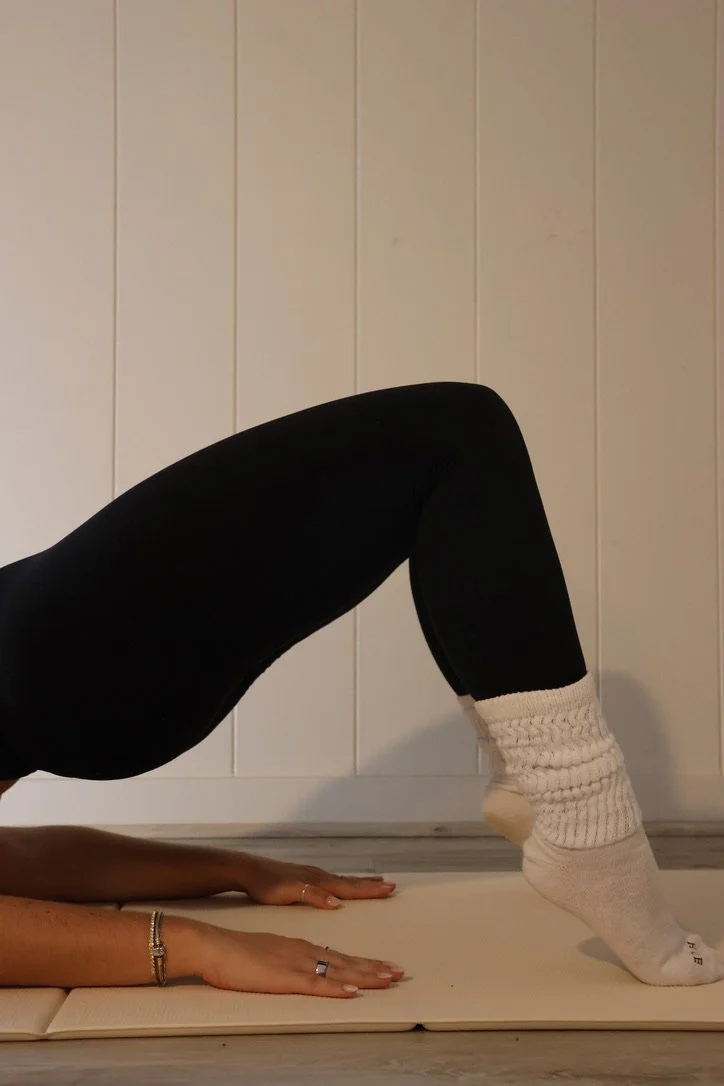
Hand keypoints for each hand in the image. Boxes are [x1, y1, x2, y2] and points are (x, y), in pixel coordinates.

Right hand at [195, 923, 404, 997]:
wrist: (215, 945)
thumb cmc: (236, 952)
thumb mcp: (269, 953)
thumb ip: (287, 961)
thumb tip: (302, 970)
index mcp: (300, 946)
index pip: (339, 956)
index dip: (364, 963)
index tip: (385, 967)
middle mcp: (304, 952)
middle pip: (346, 962)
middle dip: (374, 968)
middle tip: (399, 973)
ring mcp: (296, 964)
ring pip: (338, 972)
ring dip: (365, 977)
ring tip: (388, 980)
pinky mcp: (284, 978)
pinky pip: (316, 986)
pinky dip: (337, 990)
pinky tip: (353, 993)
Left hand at [236, 854, 396, 908]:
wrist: (248, 870)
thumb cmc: (266, 884)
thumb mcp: (288, 892)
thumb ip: (312, 896)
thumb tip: (337, 903)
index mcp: (318, 881)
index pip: (349, 887)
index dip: (370, 890)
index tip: (389, 889)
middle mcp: (319, 876)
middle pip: (350, 882)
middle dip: (371, 885)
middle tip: (392, 885)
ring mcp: (312, 876)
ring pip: (342, 880)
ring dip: (360, 883)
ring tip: (375, 882)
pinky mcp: (304, 878)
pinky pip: (331, 881)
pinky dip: (344, 884)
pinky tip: (341, 887)